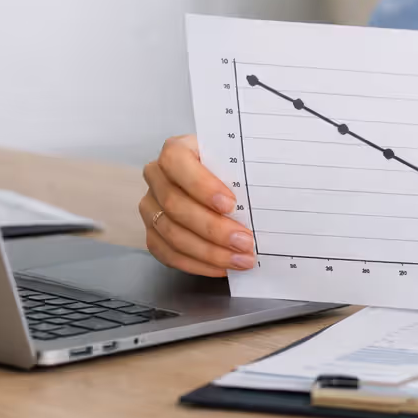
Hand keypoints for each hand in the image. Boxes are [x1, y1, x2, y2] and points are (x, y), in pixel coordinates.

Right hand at [140, 134, 255, 275]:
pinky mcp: (152, 231)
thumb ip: (243, 171)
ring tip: (239, 259)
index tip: (230, 204)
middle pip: (176, 205)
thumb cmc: (229, 167)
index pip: (177, 162)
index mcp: (175, 149)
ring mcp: (151, 206)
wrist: (217, 179)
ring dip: (209, 252)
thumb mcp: (236, 158)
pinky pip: (168, 254)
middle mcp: (156, 176)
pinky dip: (197, 264)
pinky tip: (221, 267)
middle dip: (213, 228)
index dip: (201, 185)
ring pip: (172, 234)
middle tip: (245, 241)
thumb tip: (266, 196)